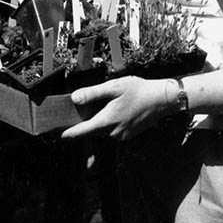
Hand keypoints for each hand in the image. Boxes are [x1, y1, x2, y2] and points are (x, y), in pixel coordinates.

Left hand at [60, 76, 175, 140]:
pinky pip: (112, 132)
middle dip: (82, 128)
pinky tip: (111, 113)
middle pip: (91, 133)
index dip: (69, 134)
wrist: (163, 99)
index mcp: (107, 121)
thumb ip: (92, 93)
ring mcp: (122, 136)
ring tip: (97, 111)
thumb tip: (74, 98)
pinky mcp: (128, 135)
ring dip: (96, 125)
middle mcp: (113, 133)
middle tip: (72, 120)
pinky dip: (107, 126)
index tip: (59, 135)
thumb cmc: (139, 90)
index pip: (82, 132)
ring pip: (102, 133)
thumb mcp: (114, 87)